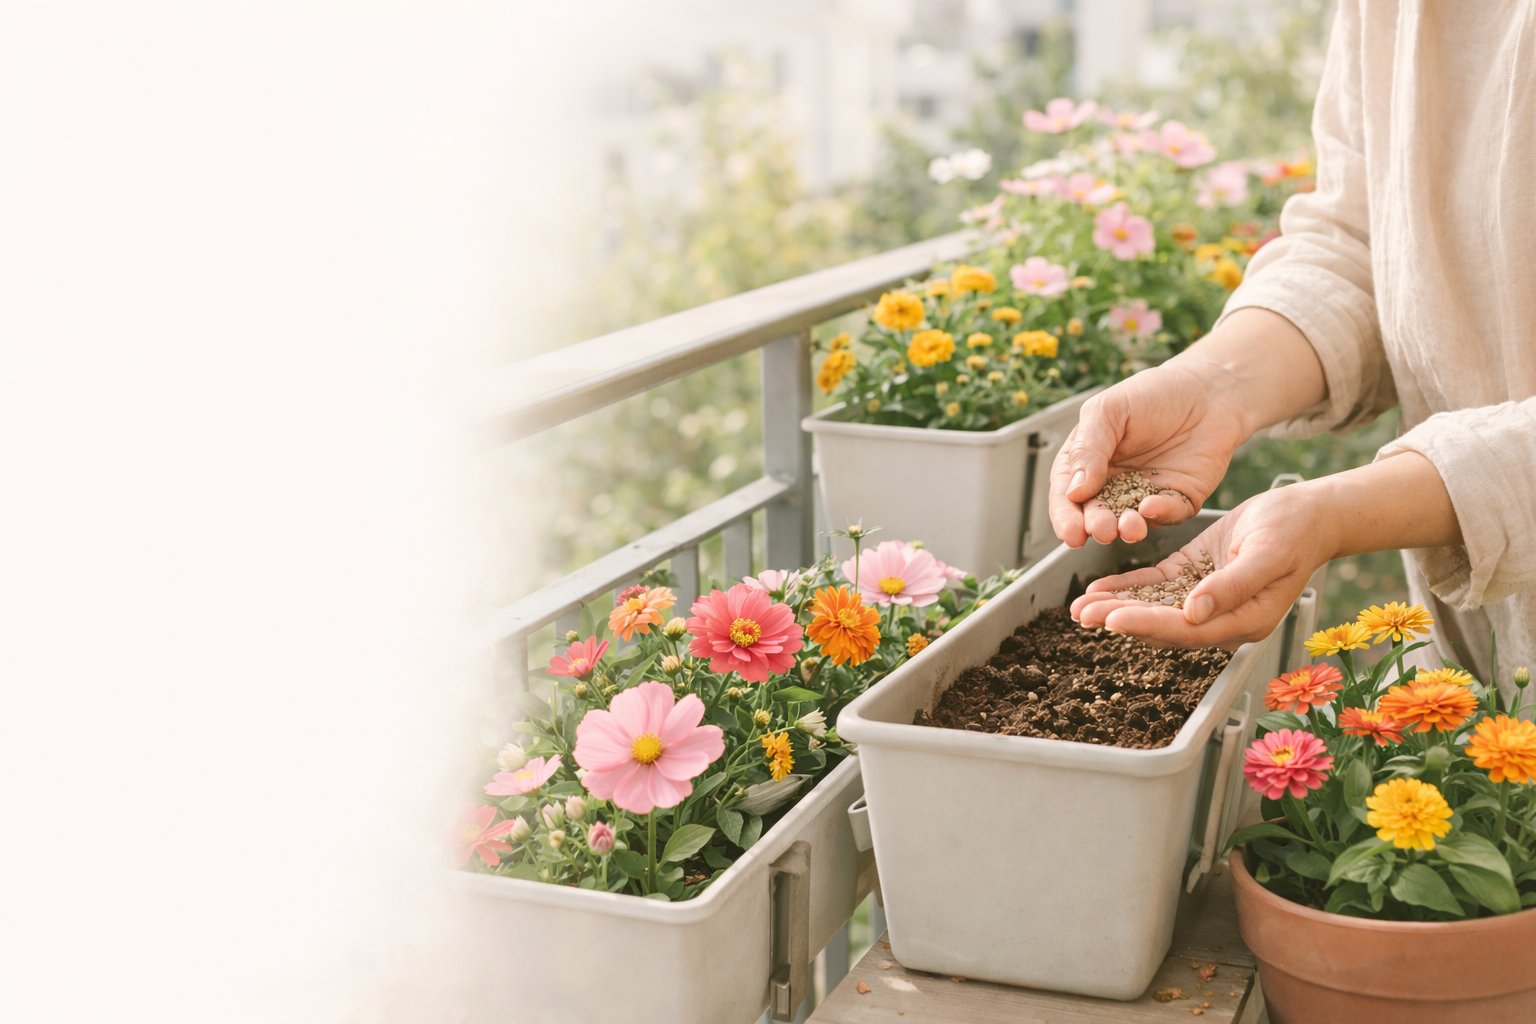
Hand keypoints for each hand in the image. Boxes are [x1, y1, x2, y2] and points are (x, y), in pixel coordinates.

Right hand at [1049, 361, 1247, 547]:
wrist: (1209, 390)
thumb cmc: (1155, 392)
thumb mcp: (1108, 410)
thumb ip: (1087, 448)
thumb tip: (1074, 490)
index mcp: (1087, 461)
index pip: (1066, 495)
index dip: (1065, 517)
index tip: (1072, 532)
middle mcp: (1113, 482)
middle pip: (1096, 514)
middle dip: (1097, 526)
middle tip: (1101, 529)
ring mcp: (1145, 493)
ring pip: (1131, 522)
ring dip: (1127, 528)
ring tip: (1129, 527)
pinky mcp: (1178, 498)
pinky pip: (1167, 514)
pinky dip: (1160, 516)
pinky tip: (1153, 507)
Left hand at [1069, 483, 1334, 648]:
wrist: (1310, 513)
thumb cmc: (1296, 531)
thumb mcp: (1267, 554)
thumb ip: (1232, 586)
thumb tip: (1194, 613)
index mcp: (1245, 620)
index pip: (1187, 630)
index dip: (1148, 625)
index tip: (1114, 620)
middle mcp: (1222, 617)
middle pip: (1163, 625)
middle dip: (1121, 620)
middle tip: (1083, 615)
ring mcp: (1206, 599)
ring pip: (1154, 608)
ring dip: (1117, 607)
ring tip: (1081, 607)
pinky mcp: (1195, 576)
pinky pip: (1157, 586)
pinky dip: (1128, 588)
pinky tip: (1100, 589)